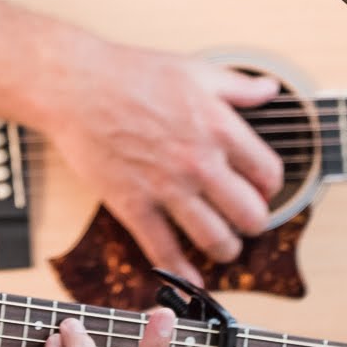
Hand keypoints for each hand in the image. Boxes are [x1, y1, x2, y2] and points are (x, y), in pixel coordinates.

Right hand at [42, 41, 282, 276]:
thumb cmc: (130, 73)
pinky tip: (190, 276)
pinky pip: (164, 250)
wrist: (76, 86)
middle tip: (248, 221)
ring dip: (226, 249)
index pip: (268, 174)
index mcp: (219, 128)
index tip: (263, 189)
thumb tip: (269, 90)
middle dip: (254, 222)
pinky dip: (181, 270)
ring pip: (215, 240)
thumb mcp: (196, 70)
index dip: (271, 186)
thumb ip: (239, 86)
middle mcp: (199, 162)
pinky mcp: (133, 205)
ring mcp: (167, 188)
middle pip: (250, 215)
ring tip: (225, 246)